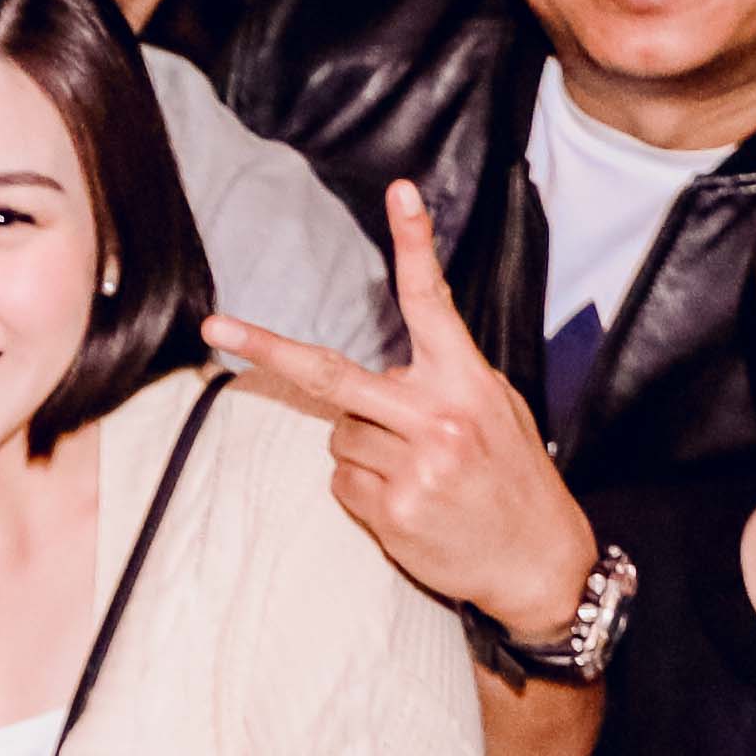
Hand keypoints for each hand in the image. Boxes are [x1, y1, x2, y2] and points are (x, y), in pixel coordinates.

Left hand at [211, 185, 596, 649]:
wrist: (540, 563)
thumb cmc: (515, 479)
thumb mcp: (499, 411)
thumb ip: (445, 379)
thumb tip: (387, 368)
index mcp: (467, 382)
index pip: (432, 301)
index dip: (415, 244)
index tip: (400, 192)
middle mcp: (437, 418)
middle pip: (331, 373)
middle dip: (266, 348)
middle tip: (216, 326)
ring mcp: (413, 465)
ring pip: (338, 435)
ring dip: (362, 448)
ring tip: (417, 471)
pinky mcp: (391, 509)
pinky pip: (341, 482)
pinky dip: (362, 488)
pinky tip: (409, 501)